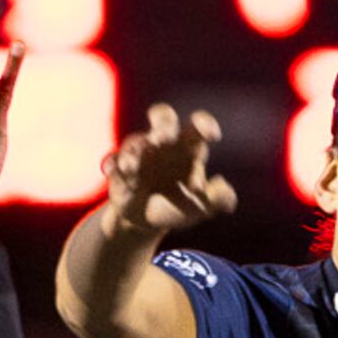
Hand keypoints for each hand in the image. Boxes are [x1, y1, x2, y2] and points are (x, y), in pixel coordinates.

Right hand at [97, 103, 233, 238]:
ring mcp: (140, 152)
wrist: (149, 221)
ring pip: (136, 141)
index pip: (197, 126)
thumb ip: (219, 198)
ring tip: (132, 167)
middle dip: (163, 124)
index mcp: (189, 147)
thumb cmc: (180, 205)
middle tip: (165, 138)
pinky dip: (113, 163)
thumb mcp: (203, 206)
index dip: (204, 125)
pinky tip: (113, 171)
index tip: (212, 136)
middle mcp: (164, 143)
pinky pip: (113, 160)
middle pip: (163, 116)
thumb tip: (225, 188)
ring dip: (134, 151)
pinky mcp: (119, 166)